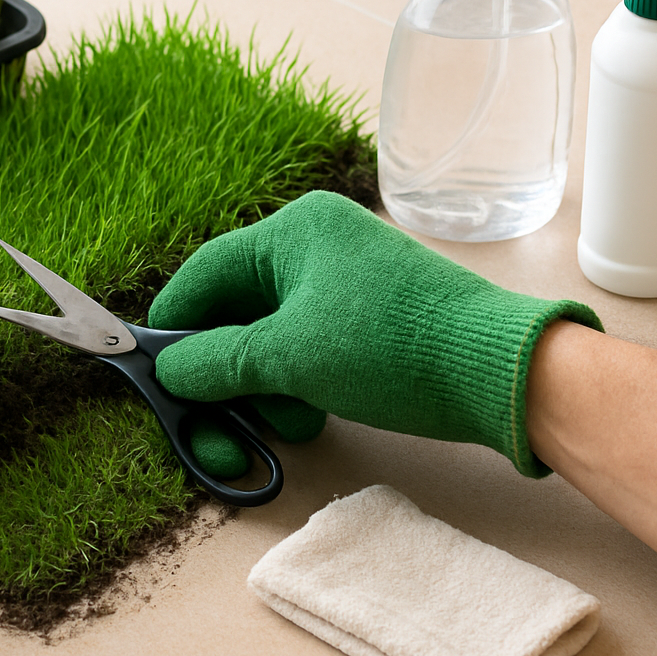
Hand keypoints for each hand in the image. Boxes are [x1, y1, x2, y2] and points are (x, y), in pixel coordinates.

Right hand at [149, 192, 599, 476]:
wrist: (503, 373)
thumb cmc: (394, 347)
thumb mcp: (290, 357)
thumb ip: (217, 361)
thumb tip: (170, 370)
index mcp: (293, 231)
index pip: (205, 274)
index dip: (174, 326)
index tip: (153, 373)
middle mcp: (318, 244)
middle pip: (236, 309)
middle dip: (223, 371)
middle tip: (213, 423)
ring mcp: (348, 280)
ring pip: (273, 335)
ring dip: (263, 386)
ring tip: (282, 423)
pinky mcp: (373, 316)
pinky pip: (310, 344)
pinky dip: (298, 381)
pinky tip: (310, 415)